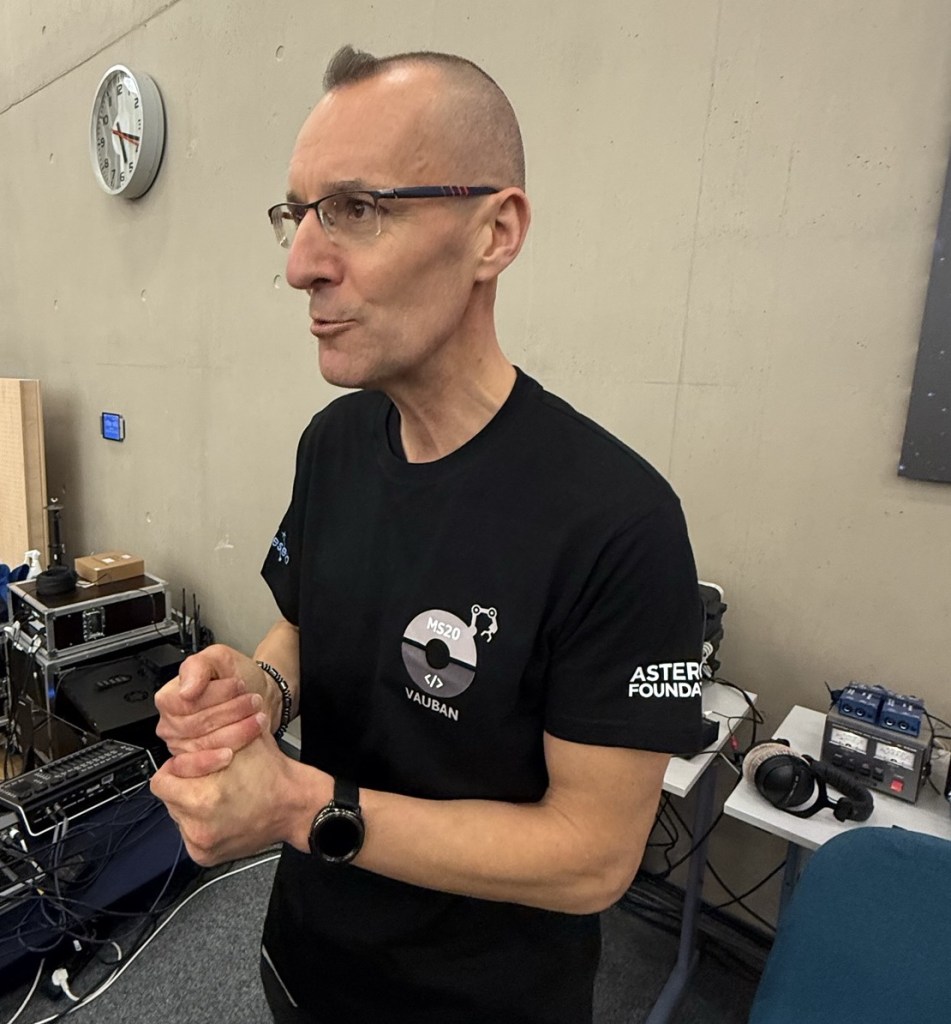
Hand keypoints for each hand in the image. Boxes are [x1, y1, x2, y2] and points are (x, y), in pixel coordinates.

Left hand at [150, 730, 324, 865]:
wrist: (295, 806)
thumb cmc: (272, 774)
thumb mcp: (239, 741)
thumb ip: (205, 736)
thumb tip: (181, 732)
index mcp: (203, 798)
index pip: (160, 782)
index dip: (178, 768)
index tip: (194, 765)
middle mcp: (198, 828)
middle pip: (169, 799)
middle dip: (185, 785)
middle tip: (210, 779)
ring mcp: (202, 845)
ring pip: (178, 816)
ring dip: (191, 804)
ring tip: (219, 795)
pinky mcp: (207, 856)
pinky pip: (189, 833)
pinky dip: (200, 822)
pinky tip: (221, 812)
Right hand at [154, 645, 269, 765]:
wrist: (260, 695)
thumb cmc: (238, 677)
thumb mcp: (219, 658)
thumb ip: (198, 667)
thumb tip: (185, 691)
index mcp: (169, 698)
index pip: (184, 703)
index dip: (215, 695)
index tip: (238, 685)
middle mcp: (171, 724)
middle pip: (196, 725)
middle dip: (231, 711)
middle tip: (253, 701)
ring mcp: (183, 746)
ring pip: (206, 743)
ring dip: (238, 729)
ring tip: (257, 717)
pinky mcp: (199, 762)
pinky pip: (210, 763)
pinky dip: (233, 748)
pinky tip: (246, 741)